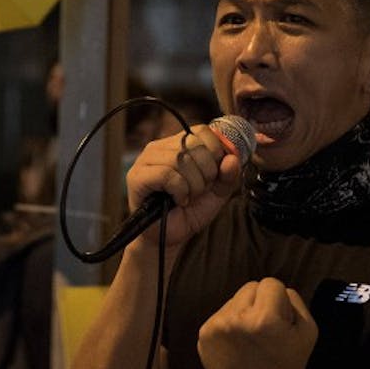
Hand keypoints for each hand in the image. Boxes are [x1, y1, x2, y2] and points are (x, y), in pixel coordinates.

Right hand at [124, 123, 242, 251]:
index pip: (202, 131)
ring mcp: (146, 160)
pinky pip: (167, 175)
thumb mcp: (218, 193)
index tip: (215, 174)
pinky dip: (180, 191)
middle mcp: (160, 147)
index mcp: (178, 144)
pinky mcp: (137, 177)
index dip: (216, 151)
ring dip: (194, 184)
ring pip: (180, 159)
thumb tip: (233, 158)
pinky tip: (178, 200)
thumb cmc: (190, 211)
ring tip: (189, 196)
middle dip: (207, 171)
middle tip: (201, 190)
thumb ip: (229, 176)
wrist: (170, 237)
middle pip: (193, 143)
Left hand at [198, 278, 317, 368]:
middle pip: (250, 287)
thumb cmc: (289, 364)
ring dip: (244, 312)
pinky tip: (238, 344)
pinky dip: (230, 324)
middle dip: (260, 302)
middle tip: (266, 327)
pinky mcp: (203, 336)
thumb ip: (294, 300)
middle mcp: (235, 320)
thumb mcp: (309, 330)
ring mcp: (215, 328)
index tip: (281, 319)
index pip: (271, 283)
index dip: (280, 300)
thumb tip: (276, 289)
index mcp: (264, 318)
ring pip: (233, 300)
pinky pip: (220, 314)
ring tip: (251, 338)